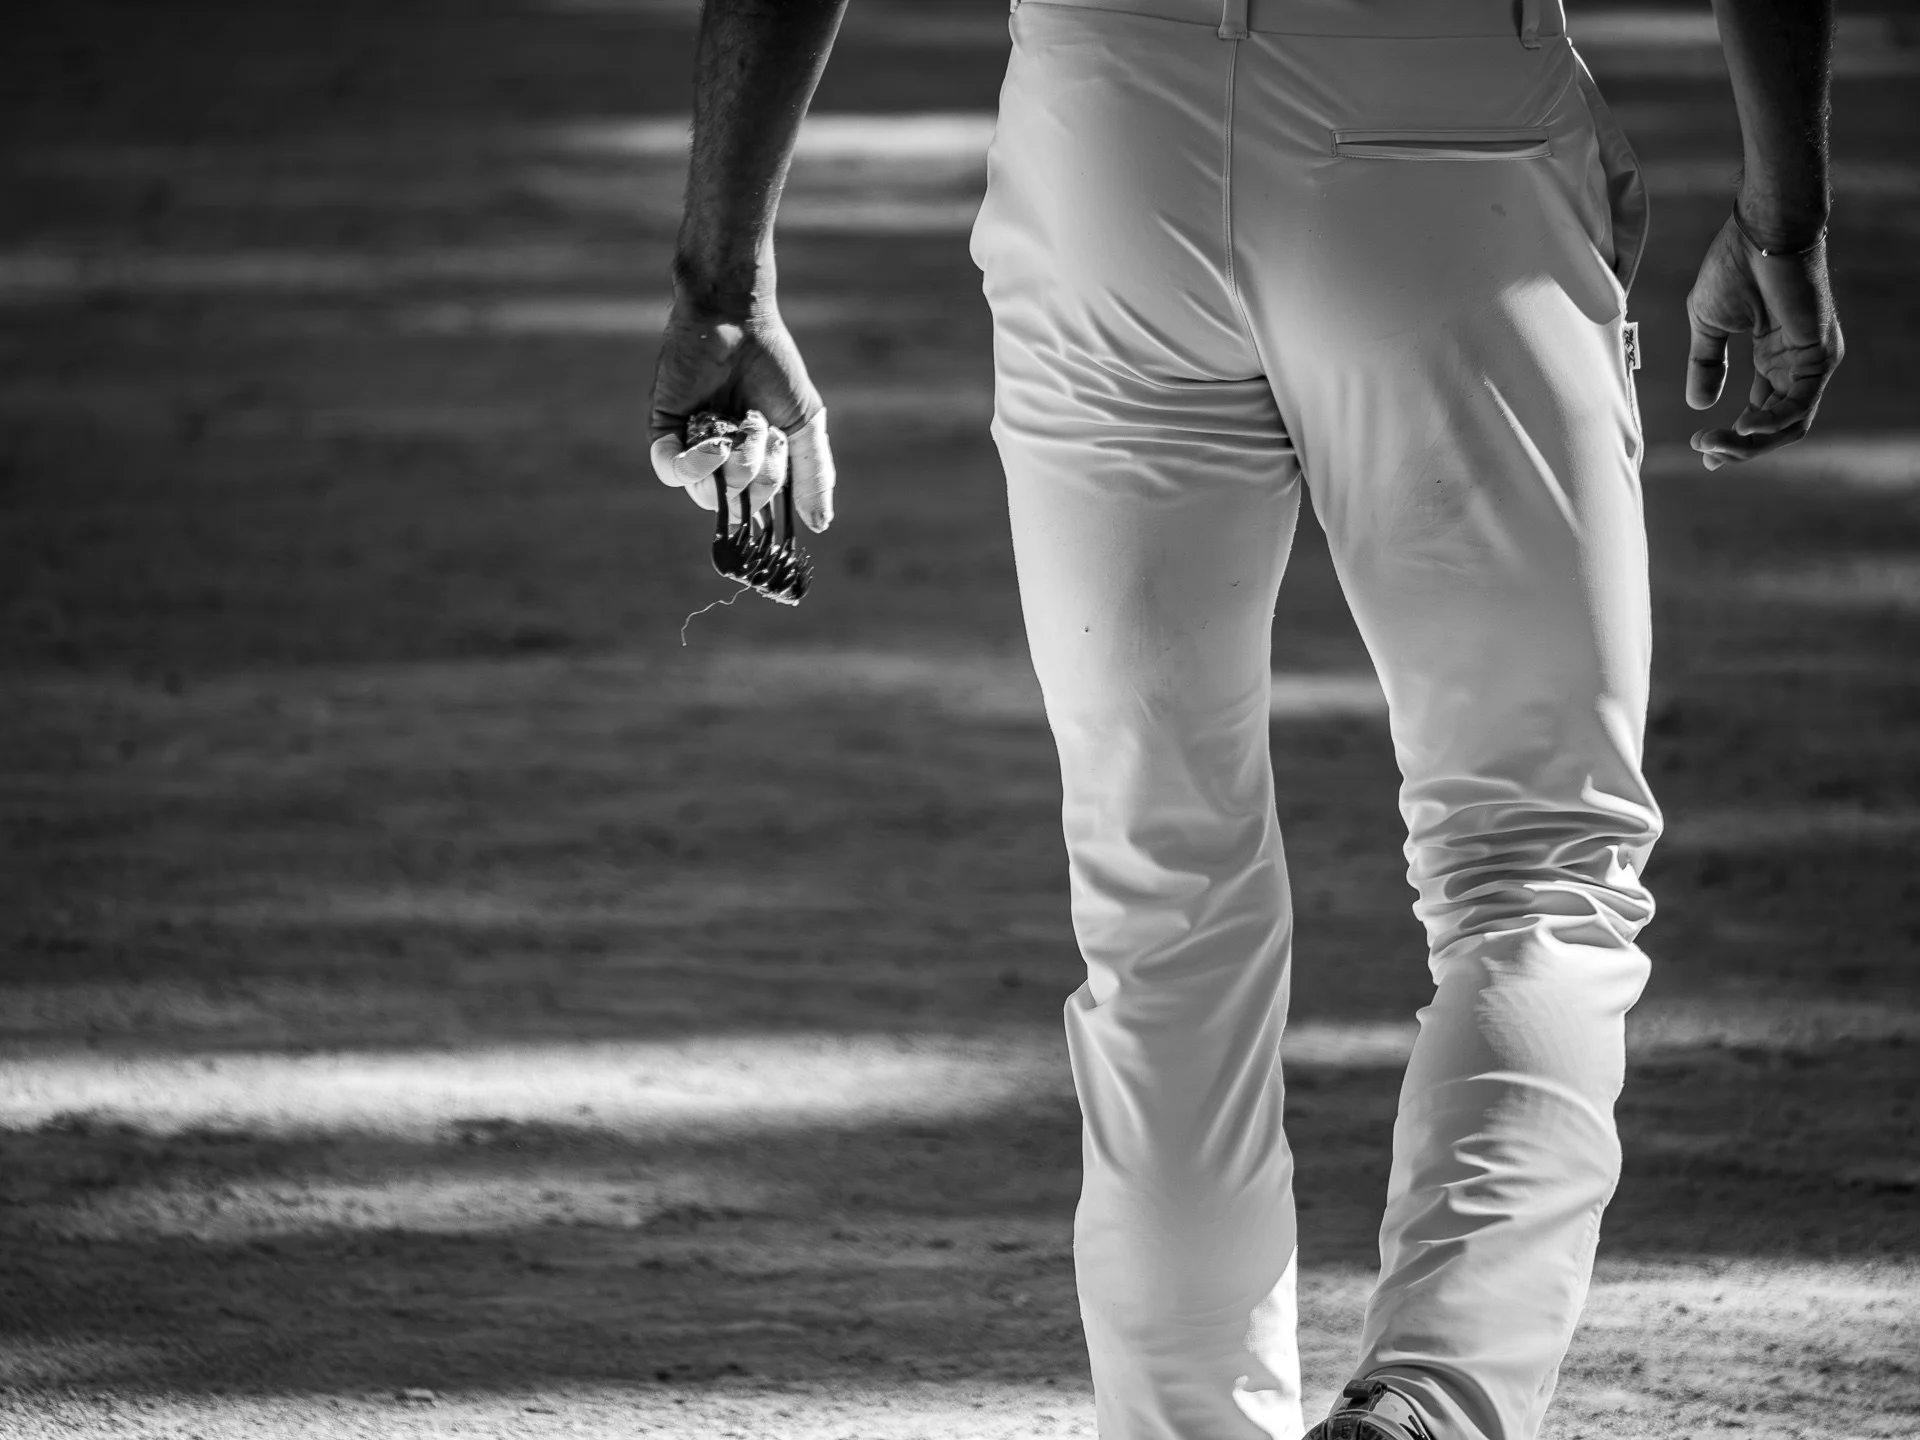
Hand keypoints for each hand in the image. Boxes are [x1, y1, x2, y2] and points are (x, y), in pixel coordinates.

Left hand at [648, 296, 835, 529]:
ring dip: (738, 462)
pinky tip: (716, 445)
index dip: (773, 501)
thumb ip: (813, 475)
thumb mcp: (804, 425)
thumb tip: (820, 525)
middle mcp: (722, 462)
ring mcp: (692, 449)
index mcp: (754, 464)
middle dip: (763, 473)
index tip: (782, 471)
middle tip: (766, 430)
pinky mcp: (664, 433)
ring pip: (710, 493)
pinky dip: (698, 466)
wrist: (740, 321)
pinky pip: (674, 473)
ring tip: (746, 423)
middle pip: (739, 504)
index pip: (760, 508)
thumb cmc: (775, 367)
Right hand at [1684, 214, 1843, 471]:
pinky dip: (1771, 422)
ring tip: (1715, 446)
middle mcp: (1797, 364)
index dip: (1733, 436)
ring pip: (1790, 424)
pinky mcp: (1819, 356)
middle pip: (1776, 425)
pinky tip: (1742, 427)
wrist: (1759, 233)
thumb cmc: (1733, 268)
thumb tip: (1698, 405)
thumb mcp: (1708, 326)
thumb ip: (1705, 365)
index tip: (1701, 448)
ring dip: (1751, 443)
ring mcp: (1812, 361)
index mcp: (1774, 356)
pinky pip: (1799, 405)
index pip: (1761, 410)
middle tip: (1707, 455)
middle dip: (1740, 448)